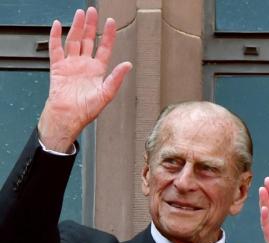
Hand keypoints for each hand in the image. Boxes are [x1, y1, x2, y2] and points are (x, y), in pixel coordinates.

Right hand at [38, 7, 131, 151]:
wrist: (67, 117)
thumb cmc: (86, 110)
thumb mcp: (106, 94)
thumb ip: (116, 78)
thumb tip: (127, 65)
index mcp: (97, 71)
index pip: (104, 48)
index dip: (108, 35)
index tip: (110, 23)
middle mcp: (84, 65)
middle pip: (88, 40)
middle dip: (91, 25)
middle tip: (92, 11)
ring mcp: (71, 65)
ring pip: (74, 41)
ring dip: (76, 27)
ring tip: (79, 14)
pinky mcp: (57, 68)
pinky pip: (56, 49)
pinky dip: (55, 37)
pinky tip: (56, 26)